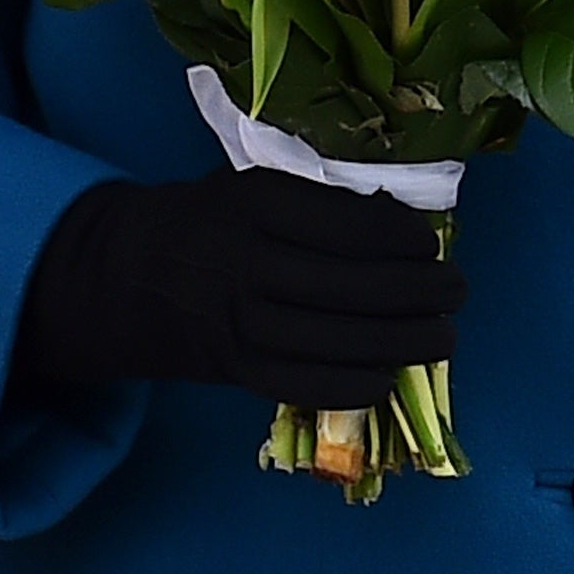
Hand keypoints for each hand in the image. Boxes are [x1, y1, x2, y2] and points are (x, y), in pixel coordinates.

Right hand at [12, 170, 465, 407]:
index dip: (399, 239)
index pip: (344, 226)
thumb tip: (402, 224)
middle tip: (457, 291)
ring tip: (444, 336)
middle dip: (418, 293)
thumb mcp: (247, 186)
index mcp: (252, 207)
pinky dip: (349, 386)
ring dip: (400, 343)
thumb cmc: (204, 221)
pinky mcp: (230, 367)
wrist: (116, 275)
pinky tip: (388, 379)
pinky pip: (299, 383)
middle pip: (349, 286)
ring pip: (332, 340)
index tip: (430, 244)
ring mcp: (236, 322)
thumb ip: (314, 201)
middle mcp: (245, 265)